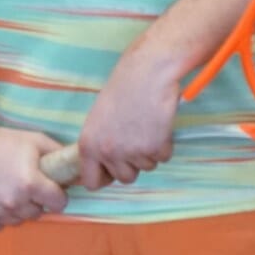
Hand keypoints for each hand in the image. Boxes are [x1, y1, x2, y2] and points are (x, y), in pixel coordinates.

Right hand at [0, 124, 69, 229]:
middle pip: (38, 213)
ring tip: (7, 190)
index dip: (57, 195)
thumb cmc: (0, 140)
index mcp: (30, 183)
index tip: (50, 188)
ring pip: (18, 220)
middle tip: (25, 186)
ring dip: (17, 209)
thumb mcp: (34, 140)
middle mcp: (14, 202)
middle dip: (36, 201)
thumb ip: (57, 154)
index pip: (59, 203)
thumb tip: (76, 168)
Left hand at [74, 45, 184, 190]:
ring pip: (146, 167)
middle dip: (133, 163)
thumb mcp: (99, 118)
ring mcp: (132, 152)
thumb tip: (106, 162)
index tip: (112, 171)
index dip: (105, 177)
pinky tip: (159, 124)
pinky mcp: (155, 148)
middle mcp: (108, 152)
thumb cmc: (123, 87)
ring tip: (147, 125)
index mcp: (89, 145)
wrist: (147, 72)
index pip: (92, 182)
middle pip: (124, 178)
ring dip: (150, 152)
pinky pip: (163, 157)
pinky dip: (165, 144)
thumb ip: (100, 143)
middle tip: (136, 139)